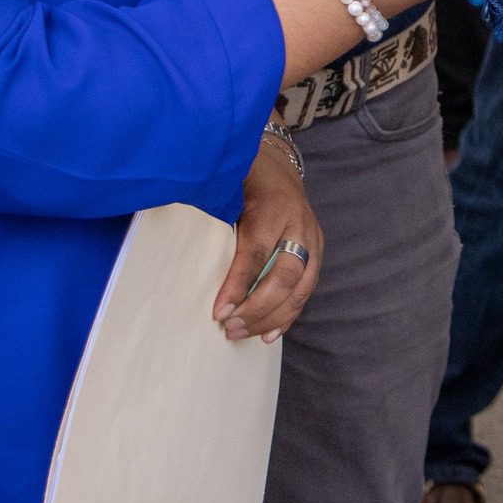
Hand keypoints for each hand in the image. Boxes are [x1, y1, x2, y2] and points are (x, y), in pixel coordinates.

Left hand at [213, 139, 321, 342]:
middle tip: (229, 326)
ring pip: (299, 288)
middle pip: (285, 275)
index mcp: (274, 206)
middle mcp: (299, 225)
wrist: (279, 167)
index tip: (218, 310)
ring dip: (271, 317)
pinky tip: (268, 334)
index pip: (256, 252)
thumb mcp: (229, 189)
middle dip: (257, 308)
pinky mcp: (316, 254)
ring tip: (242, 332)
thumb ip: (215, 215)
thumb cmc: (246, 180)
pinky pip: (305, 291)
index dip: (238, 284)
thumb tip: (186, 253)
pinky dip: (287, 316)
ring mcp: (313, 241)